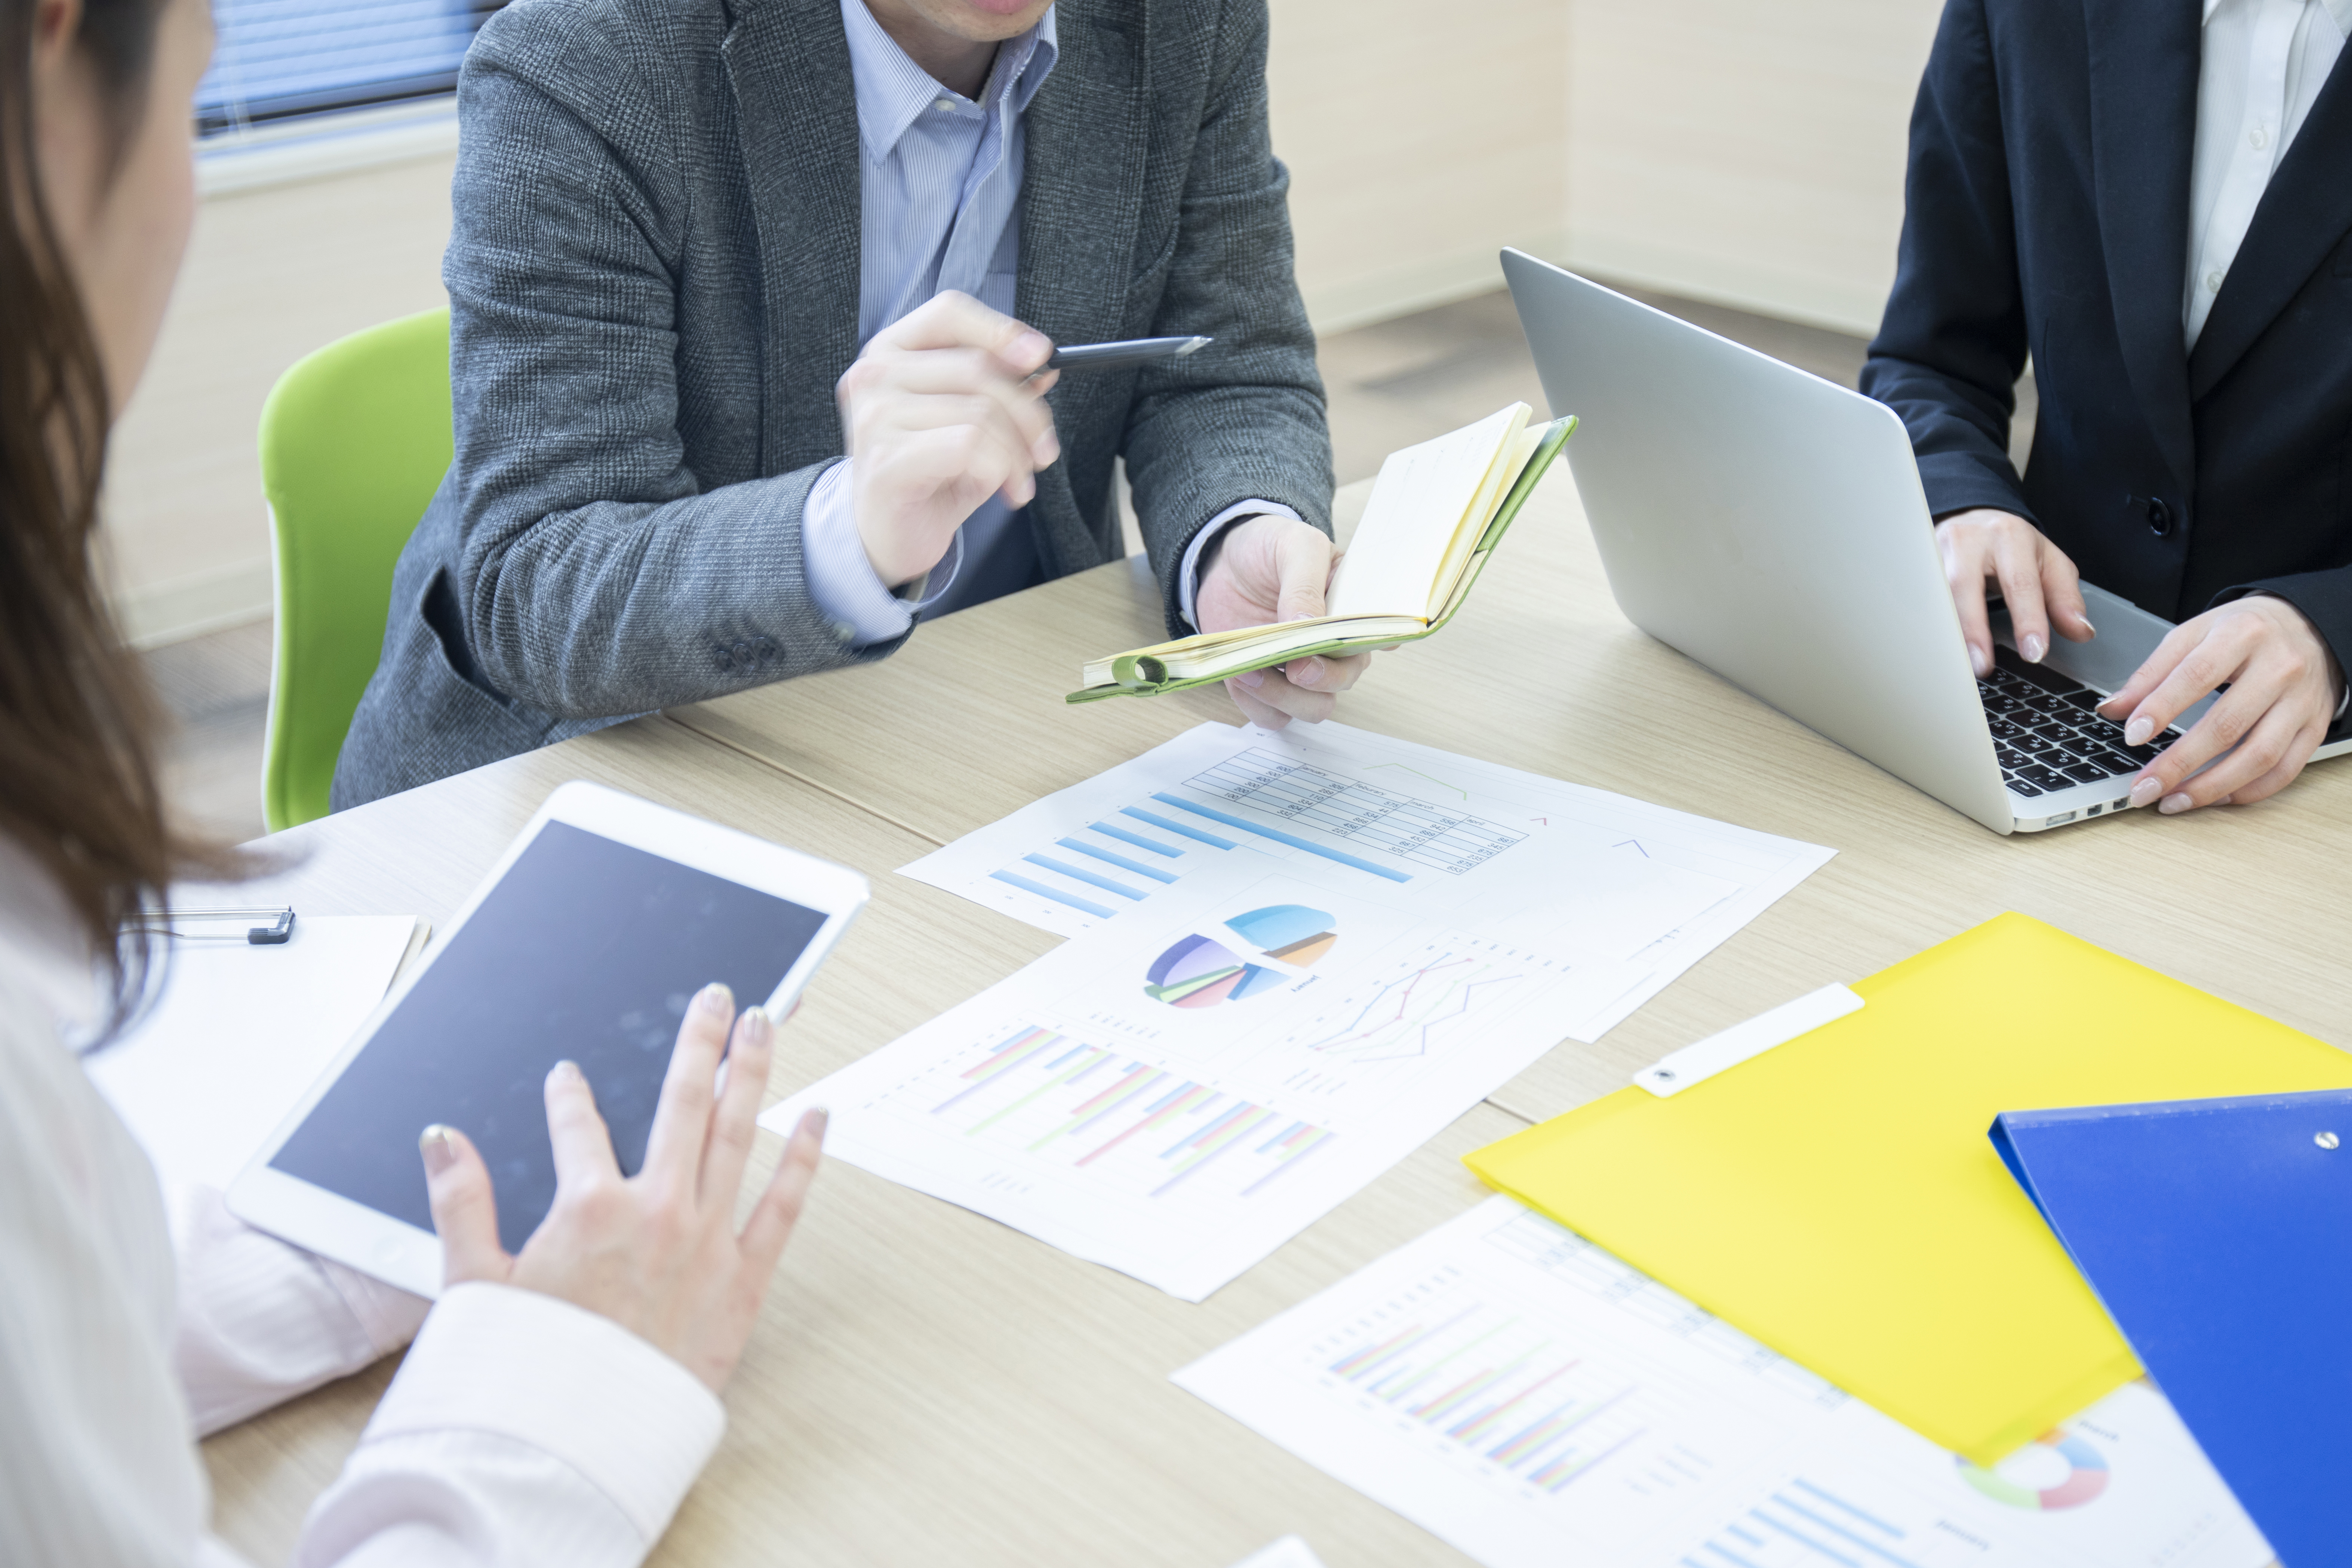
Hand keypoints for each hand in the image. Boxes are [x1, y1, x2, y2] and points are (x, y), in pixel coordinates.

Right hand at [419, 982, 825, 1393]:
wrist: (581, 1443)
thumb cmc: (528, 1370)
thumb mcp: (475, 1283)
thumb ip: (460, 1201)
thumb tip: (441, 1138)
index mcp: (588, 1206)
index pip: (577, 1125)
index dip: (569, 1096)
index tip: (568, 1078)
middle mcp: (655, 1209)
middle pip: (683, 1102)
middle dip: (699, 1043)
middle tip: (716, 998)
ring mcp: (706, 1240)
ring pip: (737, 1133)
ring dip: (753, 1073)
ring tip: (765, 1026)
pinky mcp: (745, 1279)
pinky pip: (785, 1205)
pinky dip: (804, 1155)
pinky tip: (819, 1114)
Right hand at [837, 290, 1060, 587]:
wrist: (889, 535)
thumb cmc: (930, 474)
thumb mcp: (970, 422)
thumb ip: (998, 388)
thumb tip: (1042, 365)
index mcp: (892, 351)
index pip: (949, 312)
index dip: (1000, 330)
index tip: (1041, 356)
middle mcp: (875, 375)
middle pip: (978, 368)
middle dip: (1028, 413)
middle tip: (1044, 450)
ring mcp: (875, 416)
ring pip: (980, 412)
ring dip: (1017, 454)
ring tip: (1021, 479)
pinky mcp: (885, 459)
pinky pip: (968, 447)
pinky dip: (999, 470)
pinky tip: (1000, 490)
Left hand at [1194, 514, 1368, 727]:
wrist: (1225, 558)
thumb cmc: (1271, 547)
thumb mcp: (1294, 547)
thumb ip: (1304, 584)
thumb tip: (1310, 625)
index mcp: (1354, 612)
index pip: (1378, 641)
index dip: (1364, 649)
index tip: (1339, 647)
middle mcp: (1334, 647)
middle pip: (1343, 682)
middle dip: (1319, 679)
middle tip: (1293, 665)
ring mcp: (1301, 669)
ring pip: (1312, 708)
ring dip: (1283, 698)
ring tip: (1249, 671)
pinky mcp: (1269, 685)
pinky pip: (1273, 716)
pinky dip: (1256, 705)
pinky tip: (1238, 676)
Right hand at [1935, 508, 2095, 674]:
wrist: (1972, 519)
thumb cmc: (2012, 546)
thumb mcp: (2049, 562)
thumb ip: (2065, 597)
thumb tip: (2081, 631)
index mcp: (2008, 536)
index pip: (2019, 582)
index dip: (2027, 620)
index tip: (2033, 653)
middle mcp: (1967, 540)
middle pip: (1963, 585)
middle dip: (1972, 629)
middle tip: (1982, 666)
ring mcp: (1934, 551)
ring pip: (1933, 594)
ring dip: (1944, 633)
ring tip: (1955, 665)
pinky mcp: (1915, 565)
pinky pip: (1919, 600)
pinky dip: (1926, 627)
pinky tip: (1934, 649)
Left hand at [2101, 595, 2344, 813]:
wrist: (2307, 626)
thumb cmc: (2243, 631)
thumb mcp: (2194, 635)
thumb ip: (2152, 672)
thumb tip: (2111, 709)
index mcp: (2242, 635)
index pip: (2198, 676)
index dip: (2162, 708)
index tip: (2132, 736)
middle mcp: (2279, 668)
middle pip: (2227, 725)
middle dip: (2179, 763)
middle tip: (2143, 788)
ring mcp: (2302, 701)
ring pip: (2259, 756)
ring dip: (2211, 787)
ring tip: (2172, 802)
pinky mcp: (2315, 727)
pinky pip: (2285, 769)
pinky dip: (2248, 790)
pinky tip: (2215, 798)